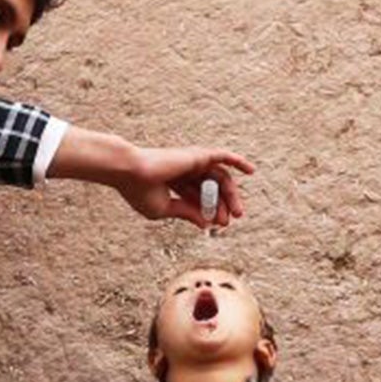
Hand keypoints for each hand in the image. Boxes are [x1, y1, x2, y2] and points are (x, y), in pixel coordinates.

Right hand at [114, 146, 254, 227]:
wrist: (129, 173)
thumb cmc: (139, 191)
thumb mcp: (164, 209)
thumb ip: (186, 213)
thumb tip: (205, 223)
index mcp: (175, 182)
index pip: (198, 198)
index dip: (209, 212)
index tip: (216, 226)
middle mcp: (185, 170)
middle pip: (212, 188)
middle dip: (223, 205)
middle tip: (231, 221)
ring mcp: (192, 161)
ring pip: (219, 179)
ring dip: (230, 195)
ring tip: (238, 213)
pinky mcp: (197, 155)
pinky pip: (223, 156)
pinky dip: (237, 161)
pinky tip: (251, 171)